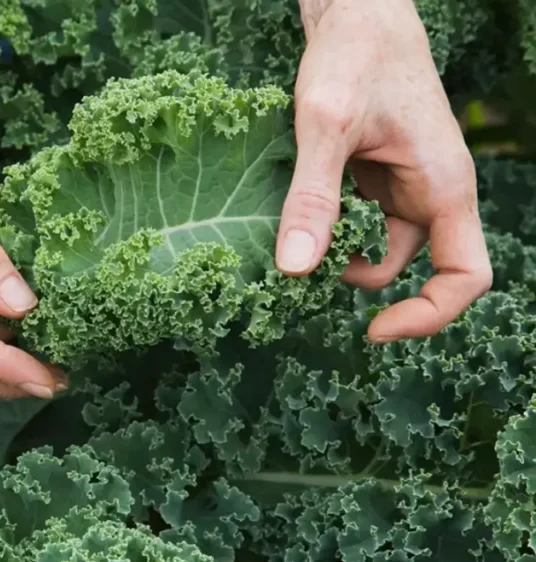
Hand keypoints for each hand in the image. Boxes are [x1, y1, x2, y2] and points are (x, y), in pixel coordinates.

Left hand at [277, 0, 492, 342]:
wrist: (357, 11)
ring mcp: (409, 182)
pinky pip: (365, 220)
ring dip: (345, 257)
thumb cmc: (354, 55)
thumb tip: (295, 270)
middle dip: (370, 286)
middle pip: (421, 269)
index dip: (429, 314)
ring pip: (385, 247)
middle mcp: (435, 190)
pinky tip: (298, 220)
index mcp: (444, 186)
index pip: (467, 276)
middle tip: (311, 282)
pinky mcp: (382, 173)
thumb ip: (312, 197)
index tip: (374, 328)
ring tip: (295, 247)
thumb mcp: (324, 126)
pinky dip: (334, 230)